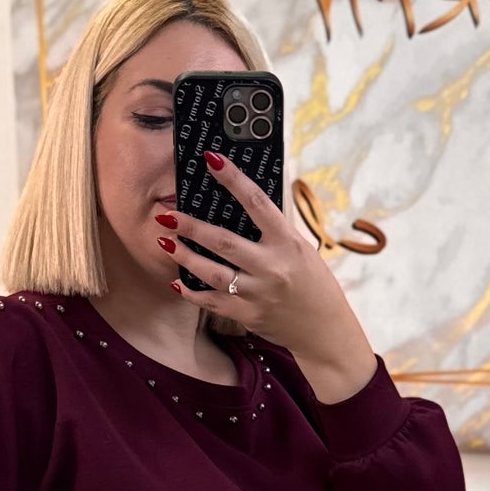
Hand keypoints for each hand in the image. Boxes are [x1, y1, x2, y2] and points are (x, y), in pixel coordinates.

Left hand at [156, 154, 377, 404]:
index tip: (211, 160)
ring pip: (212, 273)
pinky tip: (176, 281)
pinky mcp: (248, 315)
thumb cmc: (314, 284)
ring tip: (164, 242)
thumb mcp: (301, 250)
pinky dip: (192, 292)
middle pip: (223, 242)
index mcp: (288, 242)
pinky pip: (213, 302)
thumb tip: (242, 205)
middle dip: (191, 227)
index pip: (256, 203)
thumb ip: (273, 232)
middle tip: (166, 214)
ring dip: (184, 256)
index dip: (232, 179)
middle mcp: (272, 267)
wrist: (325, 330)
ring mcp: (258, 293)